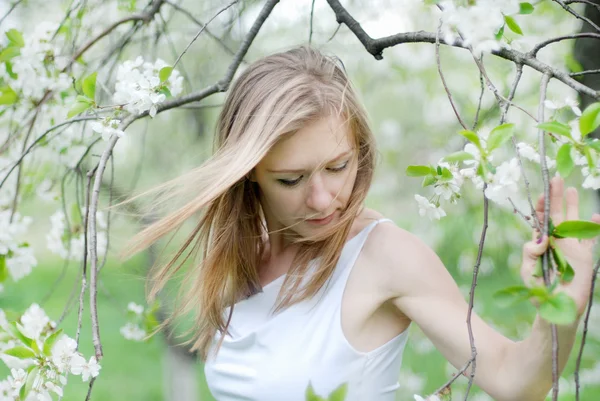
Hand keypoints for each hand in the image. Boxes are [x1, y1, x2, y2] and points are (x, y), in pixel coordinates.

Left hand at [521, 176, 599, 316]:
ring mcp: (572, 248)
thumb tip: (540, 236)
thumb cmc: (538, 291)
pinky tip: (596, 215)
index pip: (540, 220)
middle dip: (556, 197)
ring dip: (573, 206)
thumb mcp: (527, 272)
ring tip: (572, 189)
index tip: (543, 194)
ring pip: (573, 221)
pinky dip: (594, 228)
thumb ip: (530, 253)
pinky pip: (591, 239)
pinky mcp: (585, 257)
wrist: (557, 308)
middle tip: (557, 178)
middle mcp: (556, 241)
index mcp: (541, 243)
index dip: (541, 206)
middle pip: (556, 214)